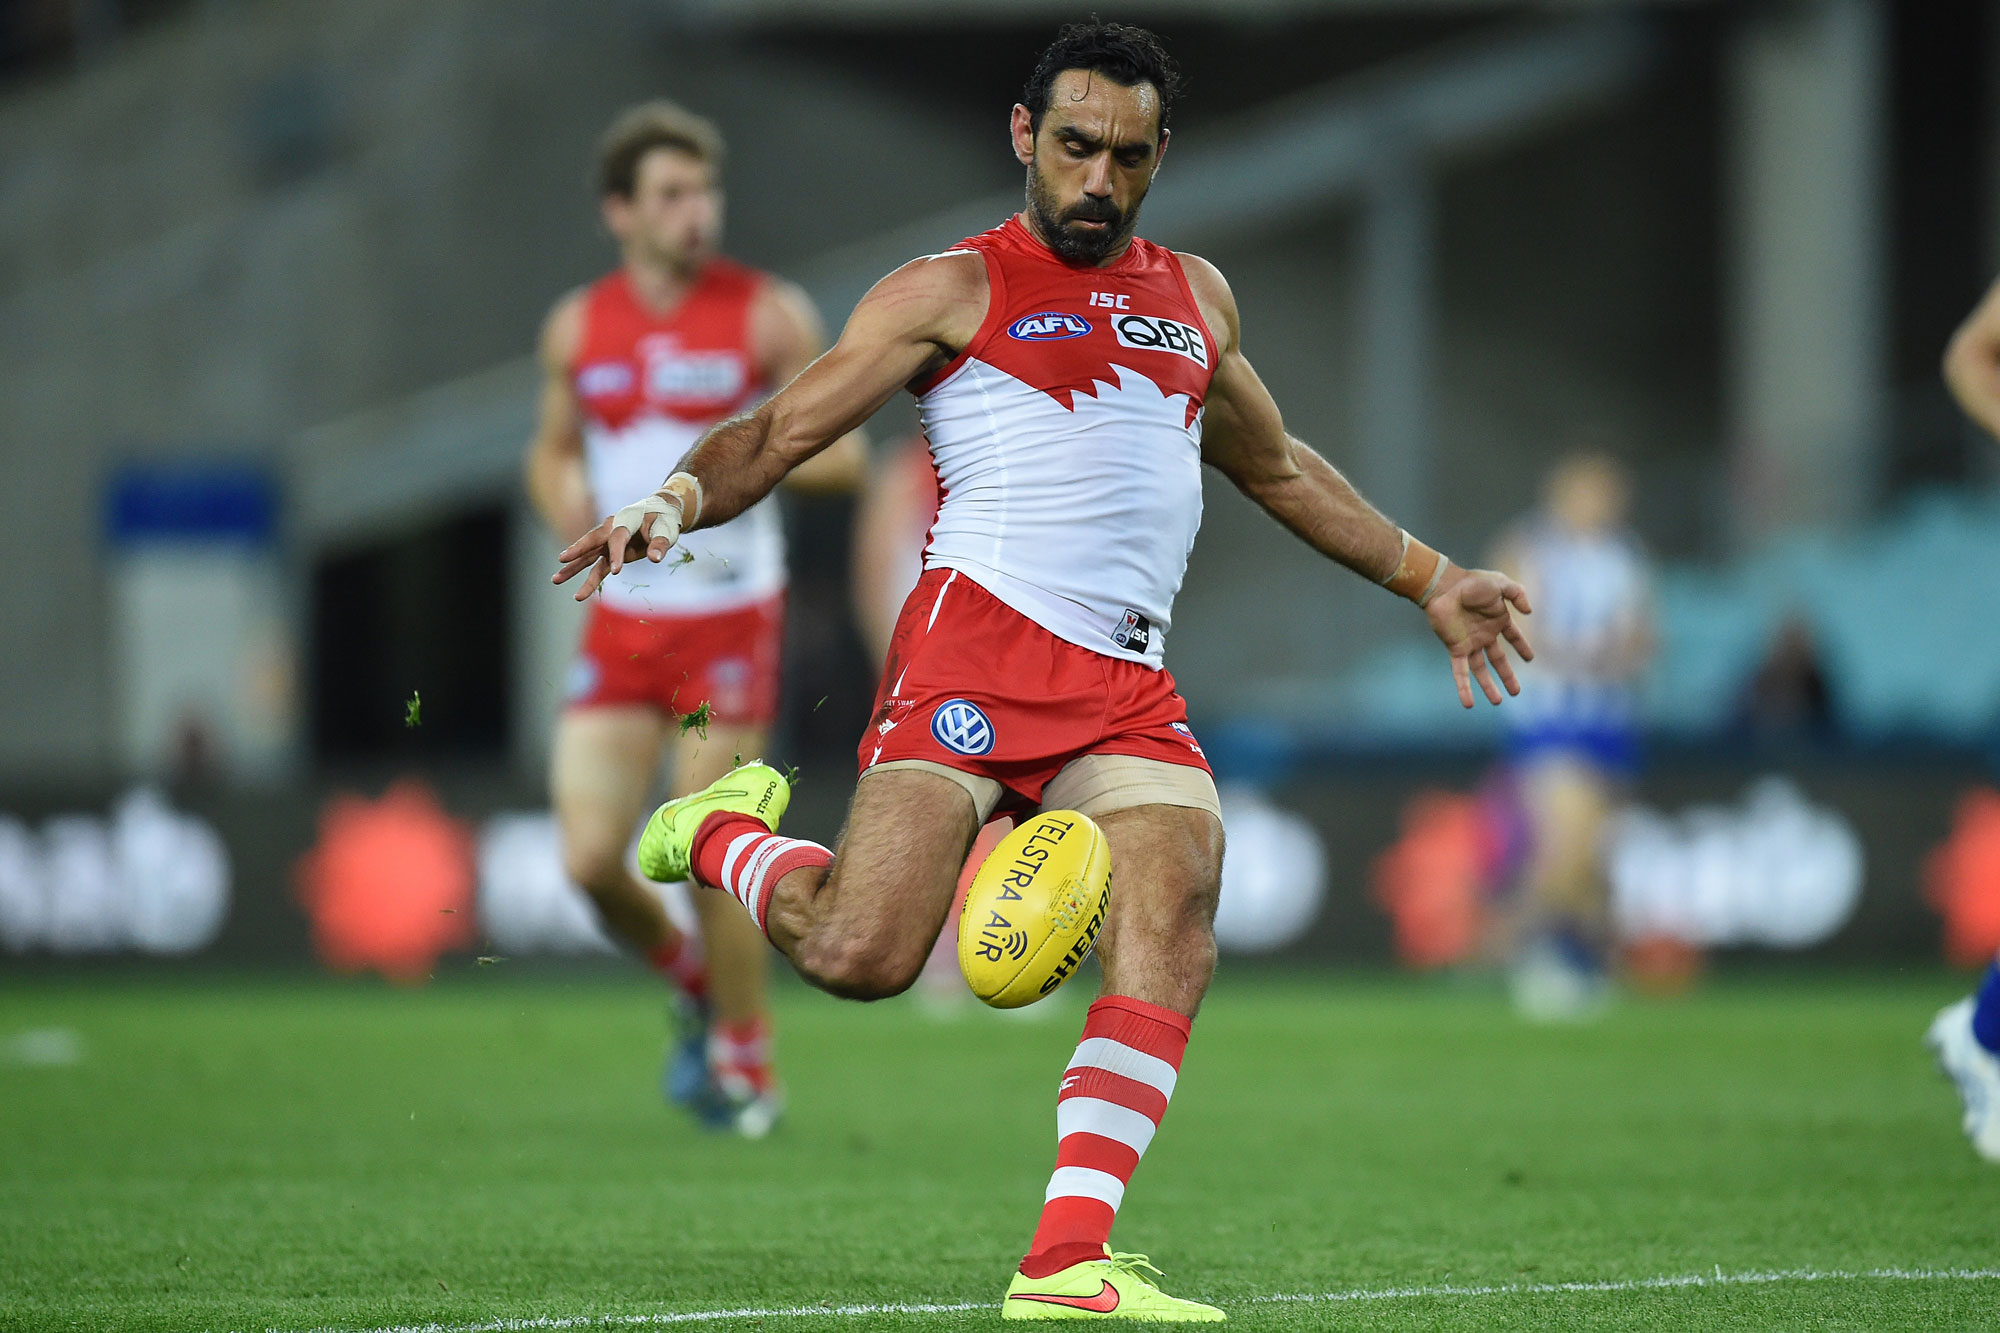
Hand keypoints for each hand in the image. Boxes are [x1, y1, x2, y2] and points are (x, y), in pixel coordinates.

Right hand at [551, 494, 684, 601]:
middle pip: (591, 540)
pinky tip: (578, 594)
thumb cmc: (662, 520)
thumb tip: (655, 558)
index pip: (617, 538)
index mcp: (625, 520)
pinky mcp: (610, 553)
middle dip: (577, 550)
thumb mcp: (666, 530)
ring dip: (573, 568)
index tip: (616, 571)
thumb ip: (660, 544)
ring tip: (555, 580)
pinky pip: (597, 568)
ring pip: (588, 556)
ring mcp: (608, 542)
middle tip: (562, 559)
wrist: (658, 514)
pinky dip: (589, 581)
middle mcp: (611, 529)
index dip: (616, 554)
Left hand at [1423, 565, 1534, 707]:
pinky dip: (1464, 687)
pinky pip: (1460, 672)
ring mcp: (1470, 643)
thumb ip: (1518, 594)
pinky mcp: (1456, 648)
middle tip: (1516, 692)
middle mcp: (1484, 634)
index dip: (1522, 647)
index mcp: (1497, 619)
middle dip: (1507, 676)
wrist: (1444, 586)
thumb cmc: (1471, 582)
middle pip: (1498, 660)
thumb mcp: (1501, 583)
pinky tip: (1468, 703)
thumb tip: (1529, 613)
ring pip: (1481, 670)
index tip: (1530, 658)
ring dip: (1488, 686)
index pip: (1513, 637)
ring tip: (1498, 701)